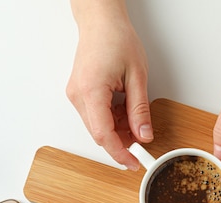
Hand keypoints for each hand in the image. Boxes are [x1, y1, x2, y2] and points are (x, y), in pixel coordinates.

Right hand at [66, 2, 152, 169]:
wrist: (100, 21)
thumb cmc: (116, 39)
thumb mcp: (137, 77)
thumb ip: (140, 110)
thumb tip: (143, 135)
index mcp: (91, 91)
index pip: (103, 135)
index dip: (120, 153)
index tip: (134, 162)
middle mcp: (78, 95)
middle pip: (99, 133)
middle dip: (121, 142)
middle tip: (142, 145)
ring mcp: (76, 94)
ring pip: (97, 126)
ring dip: (118, 130)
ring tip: (136, 121)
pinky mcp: (79, 93)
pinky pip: (95, 115)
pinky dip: (112, 119)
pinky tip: (125, 112)